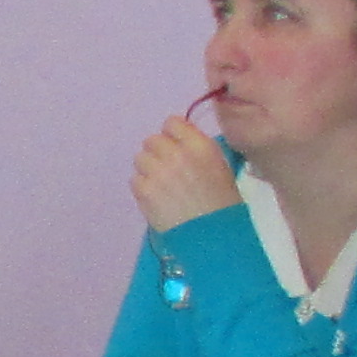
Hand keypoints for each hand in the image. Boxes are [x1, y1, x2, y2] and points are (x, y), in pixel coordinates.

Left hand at [132, 115, 237, 234]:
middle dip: (157, 153)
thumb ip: (196, 148)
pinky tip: (157, 198)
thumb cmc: (221, 200)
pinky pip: (135, 180)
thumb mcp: (219, 166)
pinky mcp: (144, 190)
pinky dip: (143, 187)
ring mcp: (158, 172)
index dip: (172, 135)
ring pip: (140, 159)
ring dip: (148, 169)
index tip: (175, 146)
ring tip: (162, 185)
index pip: (171, 123)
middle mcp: (177, 154)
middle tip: (167, 169)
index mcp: (199, 146)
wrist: (213, 234)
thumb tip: (177, 139)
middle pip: (151, 140)